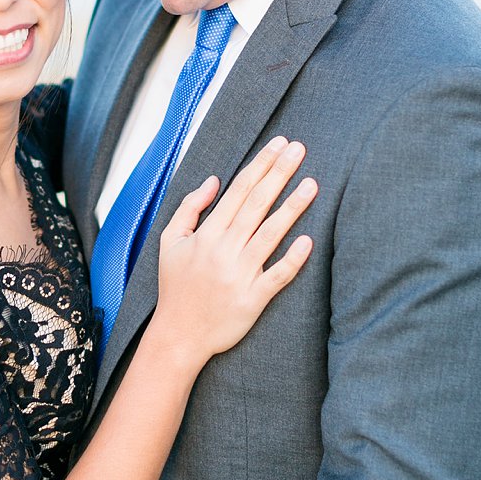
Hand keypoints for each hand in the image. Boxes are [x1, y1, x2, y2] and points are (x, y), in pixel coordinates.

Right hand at [150, 136, 316, 364]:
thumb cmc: (176, 286)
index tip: (278, 145)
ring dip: (292, 207)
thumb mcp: (168, 242)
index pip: (238, 191)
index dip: (259, 165)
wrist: (179, 335)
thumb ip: (190, 208)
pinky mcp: (254, 298)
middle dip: (278, 173)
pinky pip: (278, 275)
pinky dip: (293, 258)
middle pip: (256, 204)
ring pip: (270, 234)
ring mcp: (240, 274)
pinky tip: (308, 240)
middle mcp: (224, 250)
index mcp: (206, 234)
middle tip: (299, 149)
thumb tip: (214, 180)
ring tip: (312, 183)